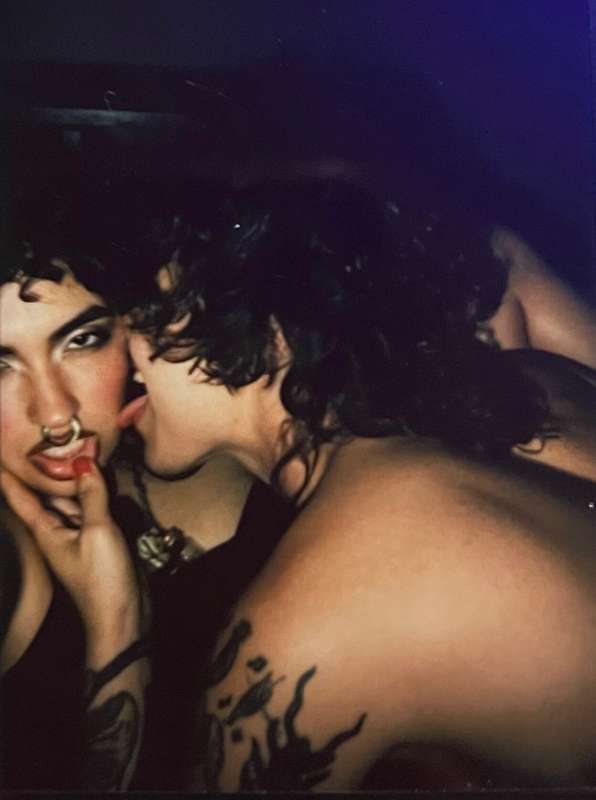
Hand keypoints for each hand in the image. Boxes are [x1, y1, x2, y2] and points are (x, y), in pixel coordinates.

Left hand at [0, 458, 140, 645]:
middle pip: (49, 493)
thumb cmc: (101, 579)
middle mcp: (58, 531)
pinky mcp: (100, 541)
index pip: (20, 497)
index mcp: (46, 530)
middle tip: (48, 438)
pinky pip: (93, 510)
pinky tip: (103, 477)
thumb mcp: (97, 531)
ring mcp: (79, 537)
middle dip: (48, 467)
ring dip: (76, 477)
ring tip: (77, 449)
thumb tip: (83, 461)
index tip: (0, 456)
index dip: (8, 477)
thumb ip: (91, 495)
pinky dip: (96, 493)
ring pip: (73, 499)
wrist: (123, 617)